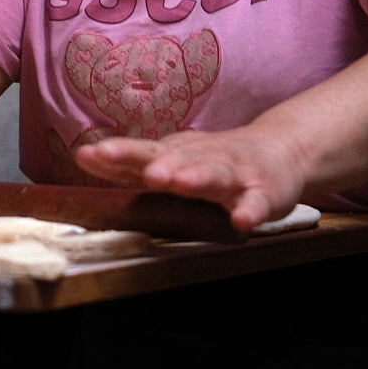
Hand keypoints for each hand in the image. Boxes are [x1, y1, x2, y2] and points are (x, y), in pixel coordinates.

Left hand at [73, 126, 305, 231]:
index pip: (143, 152)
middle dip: (160, 164)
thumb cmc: (215, 157)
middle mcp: (202, 159)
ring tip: (181, 182)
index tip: (89, 155)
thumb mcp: (172, 156)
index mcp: (177, 154)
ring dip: (198, 177)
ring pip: (215, 174)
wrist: (283, 148)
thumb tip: (84, 156)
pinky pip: (257, 204)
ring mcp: (235, 174)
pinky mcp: (265, 193)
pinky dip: (250, 211)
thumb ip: (132, 162)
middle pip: (178, 159)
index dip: (118, 154)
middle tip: (144, 172)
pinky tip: (242, 220)